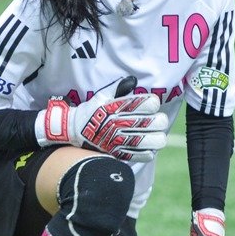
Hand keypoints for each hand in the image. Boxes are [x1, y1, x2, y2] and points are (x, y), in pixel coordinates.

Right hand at [38, 82, 166, 156]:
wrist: (74, 131)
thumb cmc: (91, 111)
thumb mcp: (102, 96)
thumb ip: (119, 88)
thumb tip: (133, 80)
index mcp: (118, 107)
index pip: (144, 103)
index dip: (152, 103)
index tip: (153, 103)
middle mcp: (120, 123)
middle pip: (150, 123)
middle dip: (159, 121)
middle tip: (160, 121)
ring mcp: (119, 139)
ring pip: (148, 140)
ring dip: (157, 138)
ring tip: (159, 136)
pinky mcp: (117, 153)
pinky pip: (138, 155)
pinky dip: (148, 152)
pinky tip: (150, 149)